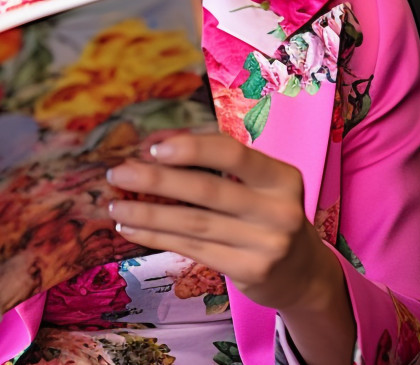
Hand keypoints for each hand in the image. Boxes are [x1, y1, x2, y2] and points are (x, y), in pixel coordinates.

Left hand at [104, 131, 344, 316]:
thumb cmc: (268, 215)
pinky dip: (158, 237)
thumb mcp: (261, 185)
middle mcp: (279, 210)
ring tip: (116, 205)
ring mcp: (266, 244)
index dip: (192, 148)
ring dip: (148, 213)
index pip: (233, 154)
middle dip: (157, 180)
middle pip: (208, 190)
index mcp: (281, 178)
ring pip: (194, 224)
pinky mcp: (250, 271)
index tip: (152, 147)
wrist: (304, 274)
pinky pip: (193, 249)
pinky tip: (133, 228)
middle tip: (118, 174)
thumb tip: (156, 145)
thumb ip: (219, 165)